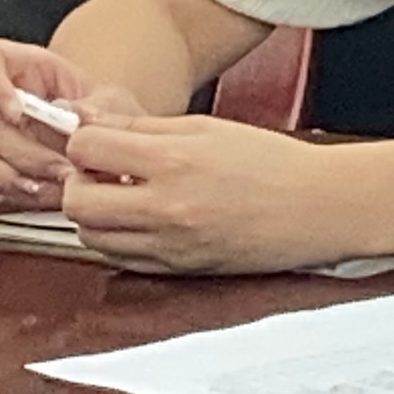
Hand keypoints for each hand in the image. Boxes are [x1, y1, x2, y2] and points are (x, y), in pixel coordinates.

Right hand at [0, 39, 144, 212]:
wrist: (111, 160)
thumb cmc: (108, 122)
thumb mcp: (115, 105)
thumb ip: (98, 107)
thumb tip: (71, 114)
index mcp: (26, 69)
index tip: (17, 111)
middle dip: (23, 151)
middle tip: (60, 170)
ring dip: (0, 175)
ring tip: (41, 189)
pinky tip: (5, 199)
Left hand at [59, 114, 344, 273]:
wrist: (317, 207)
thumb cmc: (274, 163)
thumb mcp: (209, 128)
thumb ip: (146, 127)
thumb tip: (94, 123)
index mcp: (173, 161)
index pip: (87, 149)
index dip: (84, 139)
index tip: (97, 139)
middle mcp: (164, 208)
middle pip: (76, 201)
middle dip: (79, 180)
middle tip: (101, 169)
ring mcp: (168, 245)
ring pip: (91, 237)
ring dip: (96, 213)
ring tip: (126, 194)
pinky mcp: (176, 270)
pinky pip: (120, 259)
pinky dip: (119, 239)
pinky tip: (144, 218)